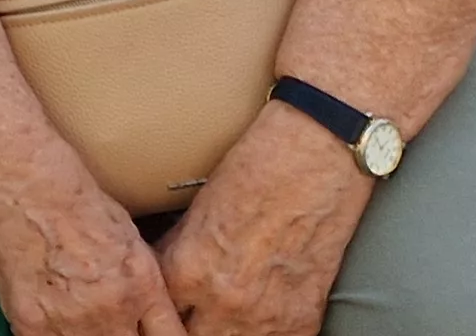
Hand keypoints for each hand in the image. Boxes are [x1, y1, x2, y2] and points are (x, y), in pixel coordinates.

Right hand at [0, 160, 188, 335]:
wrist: (20, 188)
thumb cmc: (68, 198)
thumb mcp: (126, 237)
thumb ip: (136, 281)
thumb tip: (140, 306)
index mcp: (141, 286)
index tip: (150, 332)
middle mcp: (111, 311)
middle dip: (123, 333)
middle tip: (112, 320)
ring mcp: (71, 323)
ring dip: (88, 334)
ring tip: (77, 311)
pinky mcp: (32, 327)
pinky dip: (52, 334)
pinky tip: (51, 314)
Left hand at [151, 106, 372, 335]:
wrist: (319, 156)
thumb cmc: (258, 169)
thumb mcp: (197, 211)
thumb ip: (178, 251)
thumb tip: (160, 274)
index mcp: (189, 270)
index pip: (156, 315)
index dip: (157, 310)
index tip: (157, 308)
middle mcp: (224, 302)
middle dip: (186, 327)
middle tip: (189, 313)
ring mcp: (266, 317)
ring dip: (220, 332)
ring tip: (219, 316)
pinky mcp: (303, 320)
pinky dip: (262, 334)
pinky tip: (255, 318)